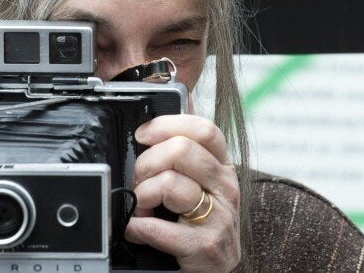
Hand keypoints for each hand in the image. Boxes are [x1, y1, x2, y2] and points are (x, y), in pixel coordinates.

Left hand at [124, 112, 240, 271]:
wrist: (212, 270)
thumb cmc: (198, 222)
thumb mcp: (198, 182)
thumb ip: (186, 151)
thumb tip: (174, 107)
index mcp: (222, 167)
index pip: (203, 129)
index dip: (166, 125)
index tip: (142, 134)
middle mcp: (225, 188)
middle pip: (181, 151)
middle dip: (147, 163)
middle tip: (139, 180)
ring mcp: (219, 217)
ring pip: (170, 185)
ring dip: (142, 196)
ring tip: (140, 208)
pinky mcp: (205, 246)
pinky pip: (159, 227)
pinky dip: (139, 228)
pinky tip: (138, 229)